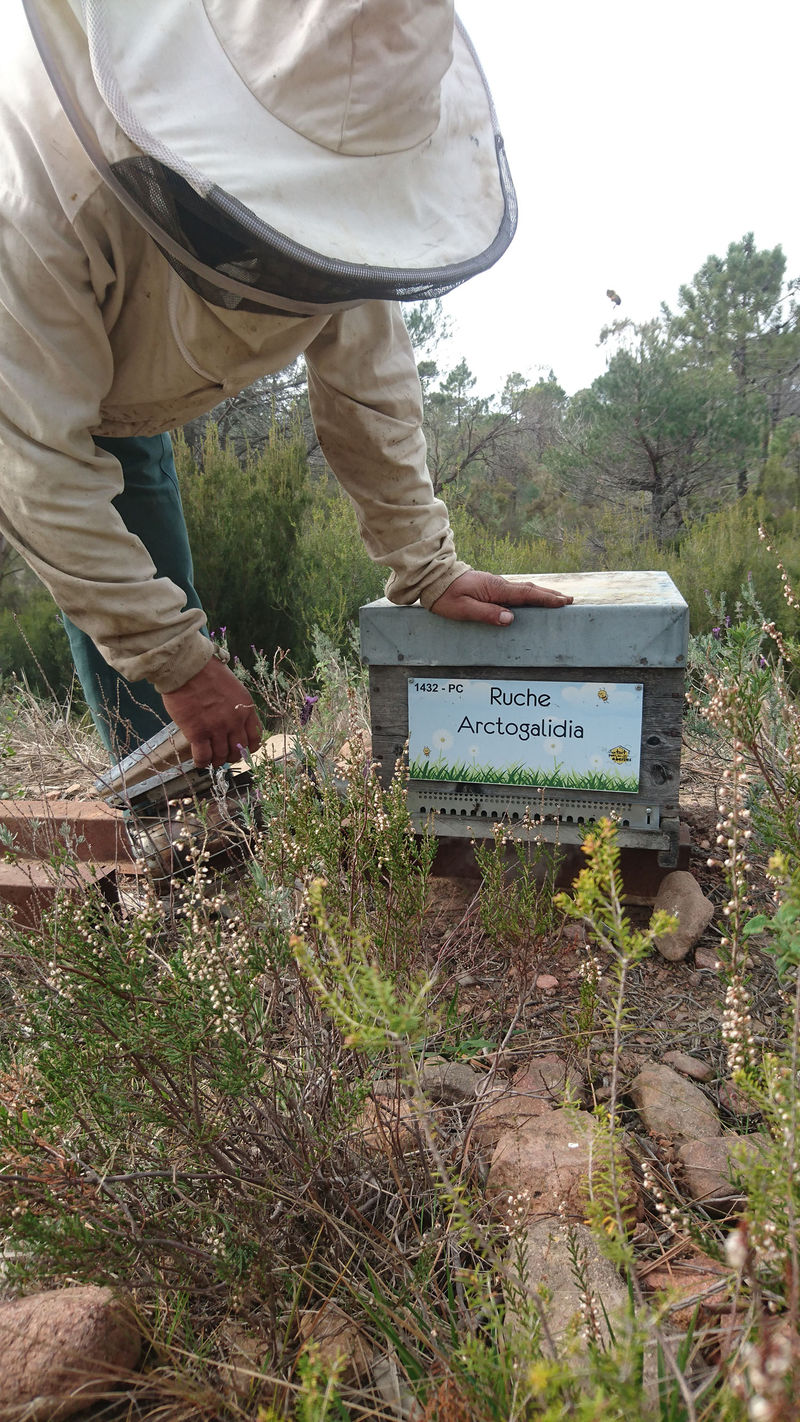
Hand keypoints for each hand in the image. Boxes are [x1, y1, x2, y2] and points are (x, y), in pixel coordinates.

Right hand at [162, 657, 262, 767]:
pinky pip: (204, 756)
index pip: (255, 737)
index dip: (248, 748)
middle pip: (238, 750)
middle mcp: (234, 721)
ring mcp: (217, 728)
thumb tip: (231, 723)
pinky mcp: (198, 733)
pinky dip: (202, 763)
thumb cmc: (207, 671)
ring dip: (216, 761)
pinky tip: (199, 762)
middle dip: (232, 757)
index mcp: (246, 708)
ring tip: (210, 760)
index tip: (241, 750)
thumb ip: (235, 706)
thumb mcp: (233, 687)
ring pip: (221, 756)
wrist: (188, 667)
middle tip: (224, 757)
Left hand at [430, 570, 572, 625]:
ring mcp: (495, 585)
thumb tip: (510, 619)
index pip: (526, 594)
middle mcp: (499, 584)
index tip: (563, 602)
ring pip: (524, 589)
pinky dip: (530, 594)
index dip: (546, 599)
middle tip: (569, 600)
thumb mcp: (463, 609)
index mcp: (495, 589)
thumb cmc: (446, 596)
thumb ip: (487, 614)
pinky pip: (516, 591)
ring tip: (558, 599)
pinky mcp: (491, 587)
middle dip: (550, 595)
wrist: (434, 578)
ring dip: (542, 594)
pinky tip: (533, 599)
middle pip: (530, 590)